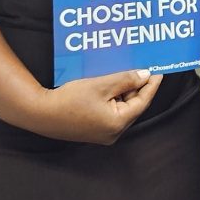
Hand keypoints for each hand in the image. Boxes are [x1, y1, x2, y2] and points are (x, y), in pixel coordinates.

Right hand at [33, 69, 161, 144]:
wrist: (40, 113)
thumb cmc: (70, 99)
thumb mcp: (102, 85)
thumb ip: (127, 79)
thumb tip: (145, 75)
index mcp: (118, 124)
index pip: (143, 102)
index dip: (152, 84)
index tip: (159, 70)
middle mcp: (113, 132)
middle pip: (133, 105)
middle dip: (138, 86)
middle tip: (144, 67)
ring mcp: (103, 132)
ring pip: (122, 106)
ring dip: (125, 89)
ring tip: (129, 71)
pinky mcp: (94, 128)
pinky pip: (111, 109)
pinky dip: (114, 96)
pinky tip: (114, 81)